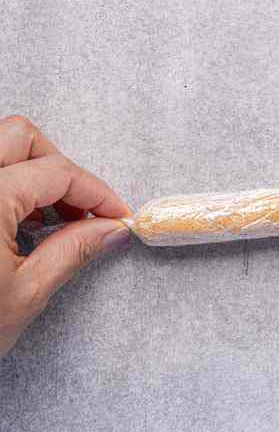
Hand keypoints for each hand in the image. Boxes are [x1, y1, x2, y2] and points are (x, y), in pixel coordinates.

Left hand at [1, 116, 131, 354]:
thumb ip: (73, 250)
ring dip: (30, 172)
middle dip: (59, 167)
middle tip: (80, 208)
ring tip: (46, 217)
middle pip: (21, 138)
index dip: (96, 192)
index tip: (115, 213)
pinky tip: (13, 223)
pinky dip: (4, 186)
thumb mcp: (24, 293)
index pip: (58, 172)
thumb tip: (109, 228)